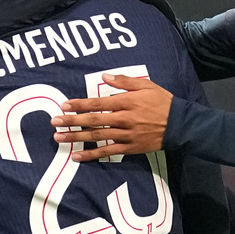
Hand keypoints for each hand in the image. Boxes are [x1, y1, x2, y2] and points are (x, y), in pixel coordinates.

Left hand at [51, 74, 172, 161]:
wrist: (180, 125)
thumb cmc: (162, 102)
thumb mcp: (146, 85)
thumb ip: (125, 81)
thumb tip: (104, 76)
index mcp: (126, 102)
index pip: (98, 103)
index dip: (80, 104)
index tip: (64, 105)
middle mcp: (123, 119)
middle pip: (93, 121)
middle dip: (72, 121)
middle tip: (54, 122)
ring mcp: (125, 135)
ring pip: (97, 137)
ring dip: (76, 138)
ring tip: (59, 138)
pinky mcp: (129, 148)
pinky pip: (107, 152)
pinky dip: (91, 155)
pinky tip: (77, 156)